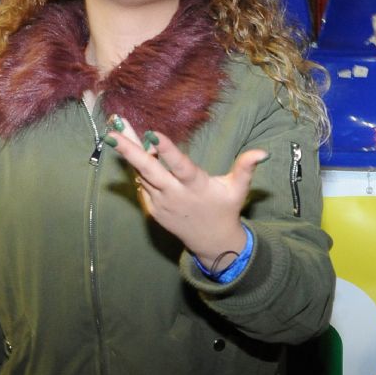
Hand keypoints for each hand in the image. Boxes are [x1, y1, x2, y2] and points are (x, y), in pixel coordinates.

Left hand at [103, 116, 265, 268]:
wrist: (211, 242)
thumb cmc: (225, 209)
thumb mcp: (238, 189)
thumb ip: (246, 168)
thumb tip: (263, 152)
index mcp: (195, 186)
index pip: (179, 165)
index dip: (166, 149)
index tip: (152, 133)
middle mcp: (175, 194)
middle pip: (149, 170)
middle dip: (130, 151)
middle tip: (112, 134)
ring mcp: (161, 203)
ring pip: (141, 175)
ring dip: (128, 154)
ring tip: (114, 132)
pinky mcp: (153, 209)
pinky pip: (142, 186)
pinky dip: (136, 170)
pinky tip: (128, 151)